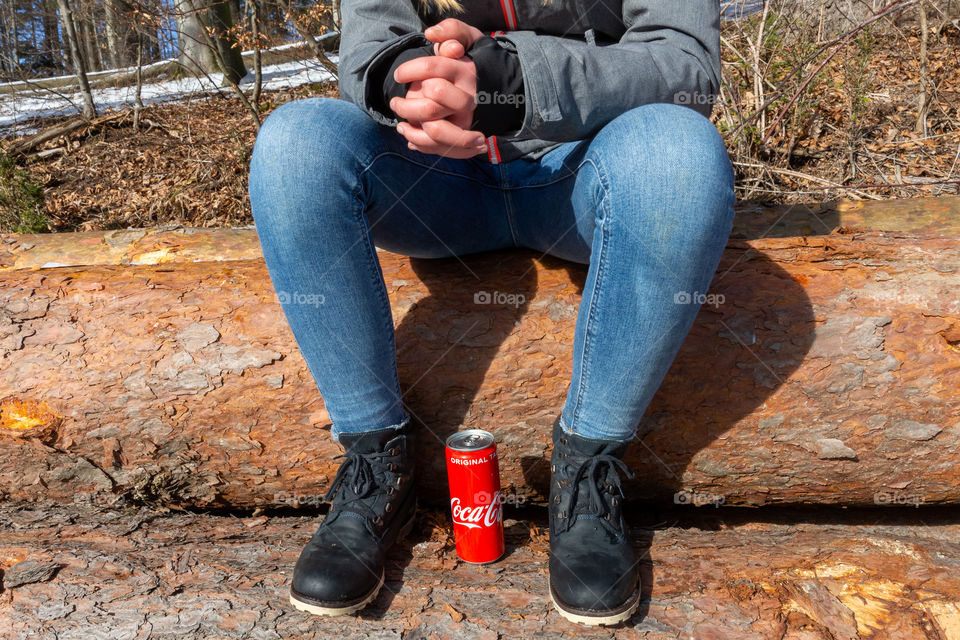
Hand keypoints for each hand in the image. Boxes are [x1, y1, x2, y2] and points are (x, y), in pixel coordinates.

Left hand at [390, 20, 486, 157]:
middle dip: (406, 106)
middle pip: (430, 107)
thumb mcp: (470, 39)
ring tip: (400, 124)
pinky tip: (409, 136)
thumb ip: (453, 30)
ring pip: (434, 132)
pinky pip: (441, 148)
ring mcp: (467, 122)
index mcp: (465, 72)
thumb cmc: (475, 61)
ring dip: (411, 130)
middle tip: (394, 103)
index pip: (432, 69)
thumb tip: (432, 34)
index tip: (398, 75)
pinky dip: (421, 144)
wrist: (500, 90)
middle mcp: (467, 99)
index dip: (410, 70)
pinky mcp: (465, 139)